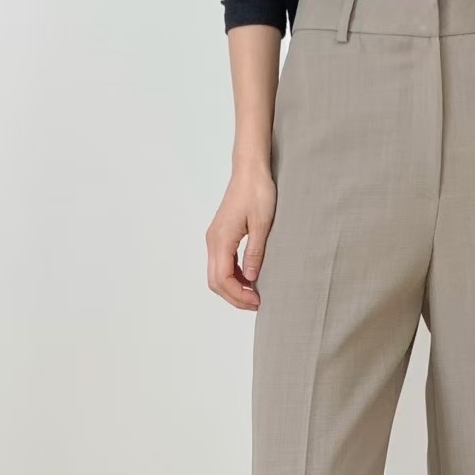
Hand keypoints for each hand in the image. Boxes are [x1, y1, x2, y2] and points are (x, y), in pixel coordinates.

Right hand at [205, 164, 275, 309]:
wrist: (250, 170)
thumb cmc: (257, 191)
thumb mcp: (262, 224)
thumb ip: (255, 253)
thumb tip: (251, 279)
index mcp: (221, 240)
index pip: (222, 279)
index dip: (238, 295)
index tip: (257, 301)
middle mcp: (213, 241)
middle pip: (216, 281)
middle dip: (234, 297)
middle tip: (256, 303)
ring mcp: (215, 239)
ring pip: (217, 274)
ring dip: (233, 288)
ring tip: (254, 294)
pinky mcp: (220, 236)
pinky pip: (221, 264)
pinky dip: (232, 276)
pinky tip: (249, 278)